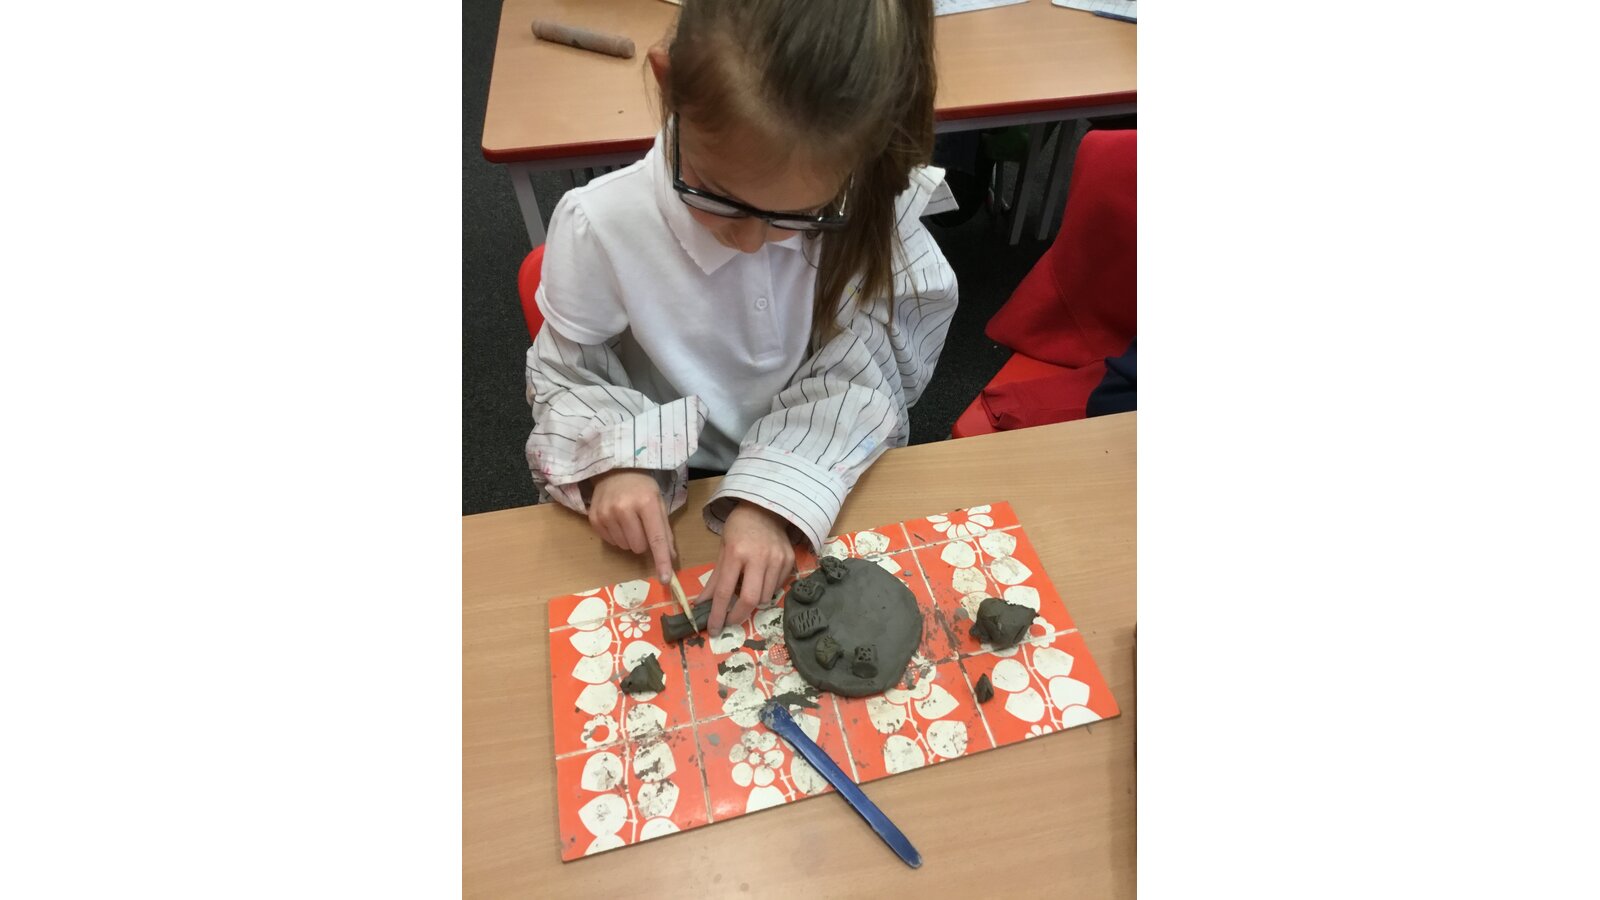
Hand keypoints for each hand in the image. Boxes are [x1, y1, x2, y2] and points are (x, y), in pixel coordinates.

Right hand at [587, 470, 676, 582]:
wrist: (614, 471)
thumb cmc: (641, 488)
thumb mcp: (659, 503)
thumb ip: (665, 531)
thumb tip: (670, 558)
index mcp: (646, 502)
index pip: (656, 538)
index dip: (662, 561)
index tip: (666, 579)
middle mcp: (624, 508)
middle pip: (639, 547)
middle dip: (643, 541)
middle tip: (641, 524)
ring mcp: (606, 514)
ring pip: (624, 547)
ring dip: (629, 539)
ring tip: (628, 520)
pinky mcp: (594, 519)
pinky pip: (611, 542)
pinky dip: (617, 536)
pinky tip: (617, 520)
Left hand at [700, 501, 796, 633]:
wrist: (765, 508)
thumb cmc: (738, 529)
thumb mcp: (722, 550)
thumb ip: (715, 579)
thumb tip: (702, 605)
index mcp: (736, 553)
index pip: (724, 591)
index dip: (717, 614)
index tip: (714, 629)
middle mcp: (759, 557)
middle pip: (751, 599)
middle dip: (739, 616)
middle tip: (730, 621)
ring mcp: (777, 558)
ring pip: (766, 597)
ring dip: (753, 602)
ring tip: (746, 592)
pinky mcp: (790, 560)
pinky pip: (778, 587)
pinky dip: (767, 590)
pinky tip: (761, 580)